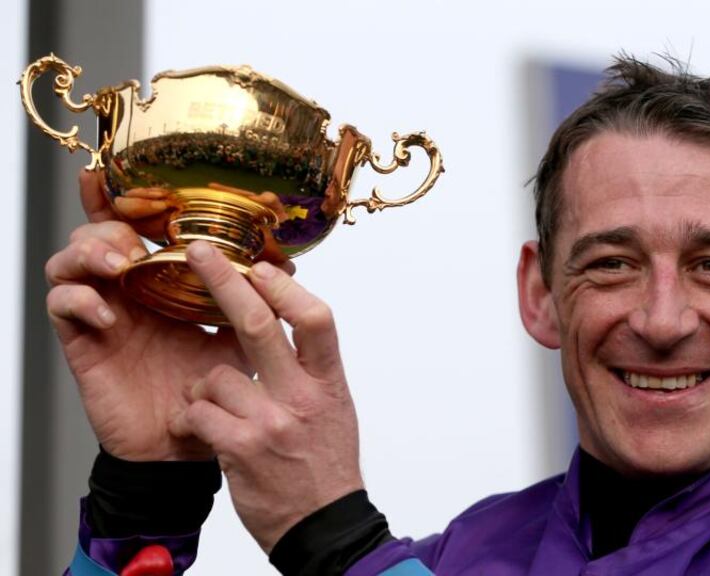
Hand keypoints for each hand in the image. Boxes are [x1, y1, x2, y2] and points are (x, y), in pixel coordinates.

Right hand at [45, 171, 252, 460]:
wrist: (186, 447)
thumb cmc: (210, 391)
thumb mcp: (238, 341)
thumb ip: (253, 303)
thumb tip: (286, 266)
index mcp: (162, 283)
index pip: (136, 228)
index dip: (121, 197)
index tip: (116, 172)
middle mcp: (128, 292)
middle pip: (95, 234)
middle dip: (106, 222)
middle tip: (132, 238)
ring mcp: (102, 316)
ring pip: (68, 262)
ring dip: (90, 254)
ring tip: (121, 267)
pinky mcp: (84, 345)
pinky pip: (62, 306)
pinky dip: (80, 301)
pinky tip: (111, 317)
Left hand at [170, 240, 362, 551]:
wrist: (322, 525)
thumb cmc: (326, 464)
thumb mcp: (334, 409)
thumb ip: (312, 369)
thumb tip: (287, 322)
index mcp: (328, 383)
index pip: (316, 319)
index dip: (286, 288)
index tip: (261, 267)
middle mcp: (301, 397)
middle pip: (258, 326)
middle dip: (223, 281)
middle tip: (199, 252)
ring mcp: (270, 422)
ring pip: (215, 376)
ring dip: (207, 387)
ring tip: (221, 409)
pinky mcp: (239, 449)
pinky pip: (199, 412)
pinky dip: (194, 418)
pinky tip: (207, 431)